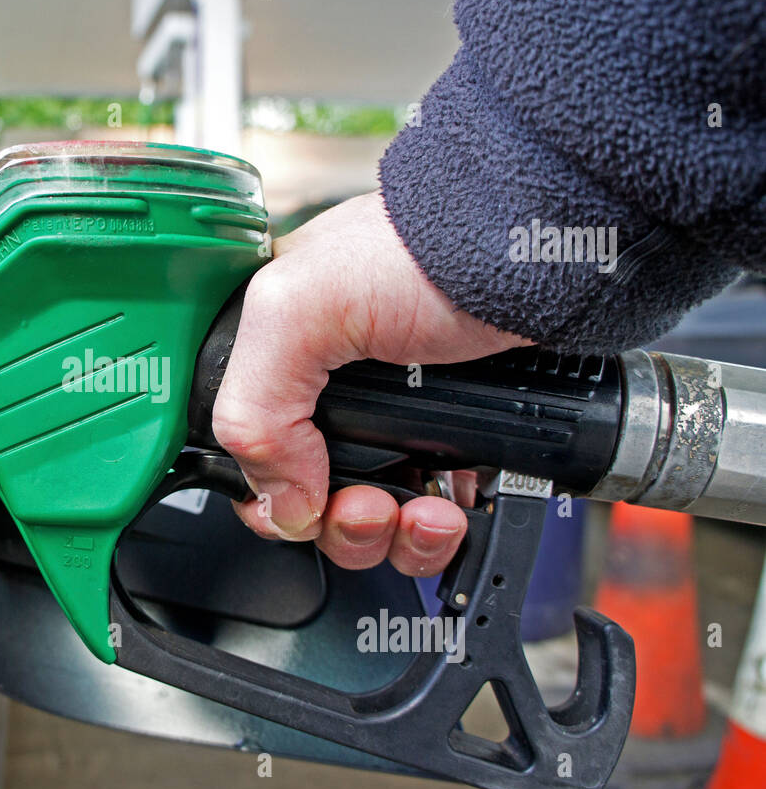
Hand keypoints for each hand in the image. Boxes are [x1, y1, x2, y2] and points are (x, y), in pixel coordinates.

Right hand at [212, 191, 530, 575]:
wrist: (542, 254)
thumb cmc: (424, 252)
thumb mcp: (302, 306)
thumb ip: (253, 405)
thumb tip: (278, 501)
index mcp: (280, 357)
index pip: (246, 454)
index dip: (268, 497)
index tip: (306, 502)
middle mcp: (332, 393)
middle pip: (307, 499)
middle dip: (341, 523)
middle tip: (371, 506)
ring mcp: (396, 421)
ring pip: (370, 520)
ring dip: (392, 537)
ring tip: (424, 511)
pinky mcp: (453, 442)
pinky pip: (427, 517)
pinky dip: (437, 531)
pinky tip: (453, 507)